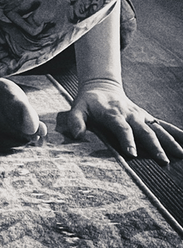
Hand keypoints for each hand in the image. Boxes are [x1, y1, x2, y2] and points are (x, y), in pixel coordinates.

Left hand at [58, 79, 182, 164]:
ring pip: (157, 128)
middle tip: (162, 160)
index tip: (132, 154)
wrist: (101, 86)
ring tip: (180, 154)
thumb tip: (76, 135)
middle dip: (154, 145)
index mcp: (113, 114)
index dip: (127, 140)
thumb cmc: (88, 102)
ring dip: (169, 141)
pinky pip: (163, 124)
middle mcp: (130, 114)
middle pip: (143, 130)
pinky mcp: (146, 117)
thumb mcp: (77, 108)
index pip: (121, 128)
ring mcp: (140, 116)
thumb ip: (76, 120)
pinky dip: (176, 132)